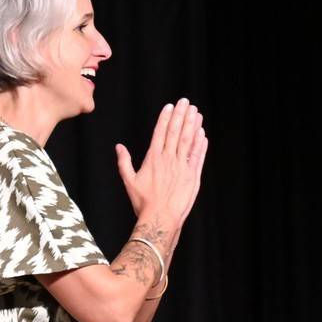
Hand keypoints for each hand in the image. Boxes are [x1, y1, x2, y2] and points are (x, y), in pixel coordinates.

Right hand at [115, 98, 208, 223]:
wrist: (161, 218)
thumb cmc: (143, 202)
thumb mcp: (129, 181)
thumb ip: (124, 162)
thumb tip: (119, 147)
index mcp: (153, 158)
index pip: (160, 133)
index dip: (166, 118)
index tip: (170, 106)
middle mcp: (169, 159)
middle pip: (176, 132)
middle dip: (181, 115)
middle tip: (186, 102)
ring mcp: (182, 167)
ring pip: (188, 141)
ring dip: (193, 125)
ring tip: (196, 112)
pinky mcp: (193, 176)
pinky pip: (198, 156)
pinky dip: (200, 144)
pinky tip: (202, 133)